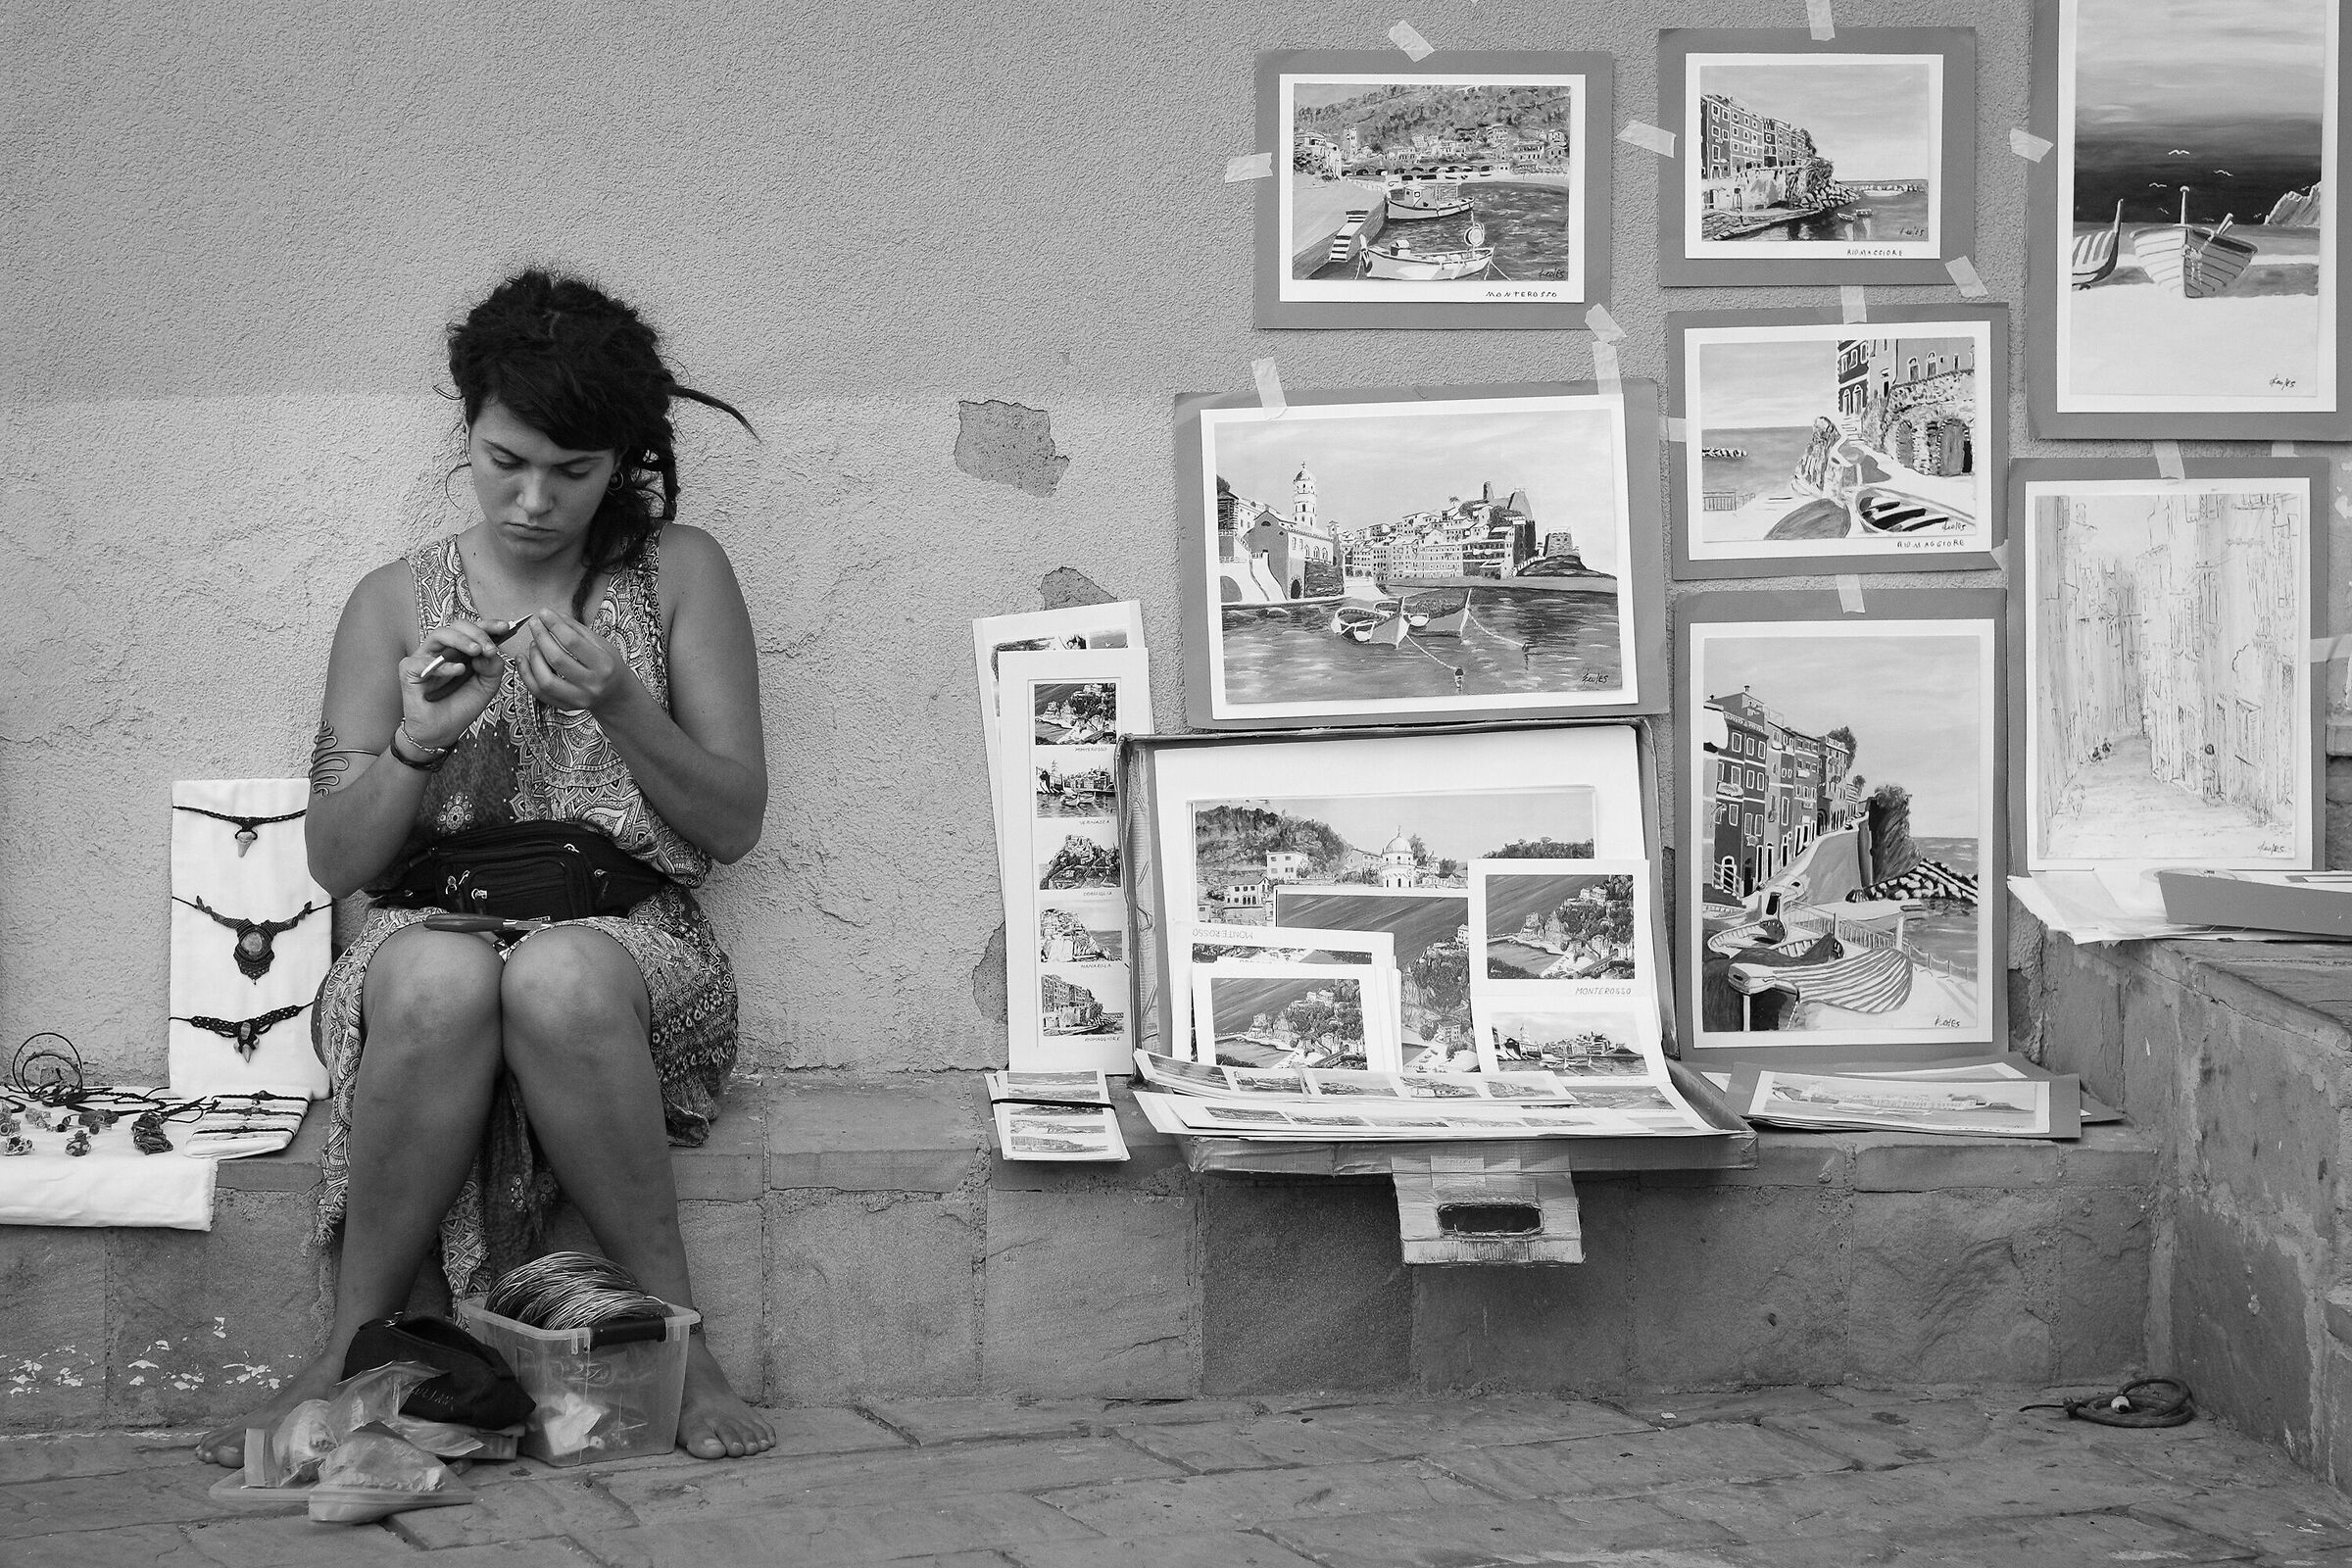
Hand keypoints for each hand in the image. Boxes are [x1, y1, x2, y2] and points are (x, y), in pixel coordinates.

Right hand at [399, 618, 513, 746]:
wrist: (441, 731)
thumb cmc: (460, 707)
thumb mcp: (486, 687)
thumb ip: (493, 668)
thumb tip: (488, 653)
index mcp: (461, 651)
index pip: (474, 630)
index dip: (489, 625)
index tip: (505, 628)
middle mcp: (442, 650)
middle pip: (457, 626)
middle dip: (477, 633)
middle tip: (490, 648)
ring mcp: (425, 658)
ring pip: (439, 635)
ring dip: (461, 640)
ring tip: (476, 651)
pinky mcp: (409, 670)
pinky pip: (423, 661)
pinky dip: (443, 665)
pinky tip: (458, 670)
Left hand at [516, 609, 635, 715]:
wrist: (615, 695)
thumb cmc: (609, 667)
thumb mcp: (602, 644)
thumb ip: (577, 630)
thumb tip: (554, 616)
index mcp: (603, 665)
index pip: (573, 642)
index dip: (555, 625)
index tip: (544, 613)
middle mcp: (591, 684)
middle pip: (557, 659)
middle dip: (541, 637)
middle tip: (534, 624)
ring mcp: (577, 698)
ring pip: (545, 680)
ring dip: (534, 657)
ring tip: (533, 643)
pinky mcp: (565, 706)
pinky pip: (539, 692)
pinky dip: (526, 674)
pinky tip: (524, 659)